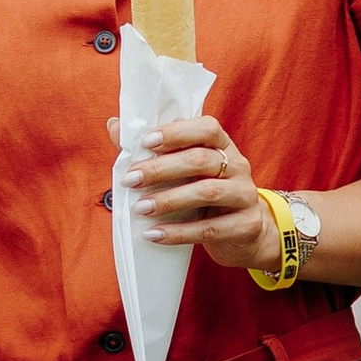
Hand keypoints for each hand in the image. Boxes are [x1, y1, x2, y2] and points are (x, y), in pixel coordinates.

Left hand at [115, 109, 270, 268]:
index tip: (146, 142)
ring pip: (207, 192)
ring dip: (169, 200)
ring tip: (140, 208)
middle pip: (201, 160)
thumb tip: (114, 126)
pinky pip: (210, 229)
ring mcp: (245, 195)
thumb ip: (152, 149)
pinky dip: (179, 233)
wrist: (244, 234)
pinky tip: (155, 234)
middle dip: (161, 169)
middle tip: (130, 180)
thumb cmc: (205, 195)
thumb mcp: (185, 170)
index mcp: (223, 145)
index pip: (206, 128)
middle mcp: (238, 166)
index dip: (176, 132)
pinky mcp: (246, 225)